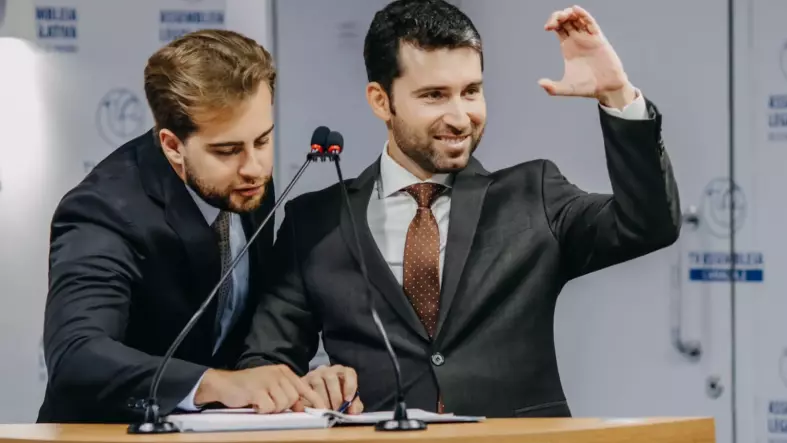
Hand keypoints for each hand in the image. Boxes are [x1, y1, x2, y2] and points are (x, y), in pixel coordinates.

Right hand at [194, 365, 326, 413]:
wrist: (224, 384)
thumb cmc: (249, 387)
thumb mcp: (271, 386)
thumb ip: (286, 393)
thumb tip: (301, 407)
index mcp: (283, 371)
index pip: (304, 386)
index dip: (314, 399)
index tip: (323, 409)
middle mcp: (277, 374)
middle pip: (293, 398)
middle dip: (283, 406)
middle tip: (269, 404)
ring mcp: (267, 381)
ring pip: (282, 404)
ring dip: (272, 409)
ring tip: (261, 403)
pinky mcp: (257, 390)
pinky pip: (269, 408)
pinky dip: (262, 410)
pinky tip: (254, 404)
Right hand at [294, 365, 363, 413]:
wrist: (313, 402)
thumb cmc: (335, 400)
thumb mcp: (346, 402)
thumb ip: (354, 406)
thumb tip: (353, 411)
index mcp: (342, 373)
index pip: (349, 373)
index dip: (350, 386)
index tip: (348, 400)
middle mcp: (328, 370)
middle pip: (331, 377)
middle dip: (335, 396)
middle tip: (336, 410)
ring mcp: (314, 374)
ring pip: (318, 382)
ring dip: (323, 399)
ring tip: (326, 411)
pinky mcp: (303, 382)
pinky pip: (307, 389)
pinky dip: (312, 401)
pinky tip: (315, 409)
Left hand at [538, 5, 636, 108]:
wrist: (606, 89)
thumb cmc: (587, 88)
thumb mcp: (566, 88)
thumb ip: (552, 88)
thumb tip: (540, 83)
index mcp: (567, 47)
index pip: (558, 28)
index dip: (552, 23)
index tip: (547, 28)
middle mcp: (577, 40)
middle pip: (566, 21)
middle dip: (559, 16)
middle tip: (554, 22)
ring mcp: (588, 38)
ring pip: (578, 19)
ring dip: (570, 14)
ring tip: (563, 16)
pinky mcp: (599, 39)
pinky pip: (591, 23)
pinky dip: (584, 15)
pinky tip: (576, 10)